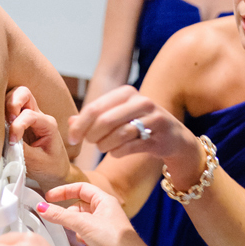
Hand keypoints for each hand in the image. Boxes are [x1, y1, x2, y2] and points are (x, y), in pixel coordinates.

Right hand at [5, 86, 71, 190]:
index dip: (17, 126)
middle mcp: (39, 116)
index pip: (29, 115)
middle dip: (12, 102)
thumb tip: (5, 139)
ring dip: (5, 105)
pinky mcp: (19, 122)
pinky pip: (8, 108)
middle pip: (23, 93)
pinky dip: (1, 111)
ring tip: (2, 121)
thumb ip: (21, 150)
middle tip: (8, 119)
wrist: (56, 172)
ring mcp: (29, 117)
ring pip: (14, 96)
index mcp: (48, 124)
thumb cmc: (49, 167)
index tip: (12, 141)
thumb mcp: (36, 162)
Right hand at [36, 180, 138, 245]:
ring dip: (82, 236)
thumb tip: (43, 208)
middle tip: (66, 226)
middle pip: (79, 209)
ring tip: (88, 241)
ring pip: (82, 227)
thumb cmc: (115, 239)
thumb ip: (61, 216)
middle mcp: (106, 212)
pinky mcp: (105, 242)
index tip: (48, 197)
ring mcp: (105, 227)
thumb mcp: (83, 224)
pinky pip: (88, 240)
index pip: (81, 188)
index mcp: (104, 200)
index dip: (64, 191)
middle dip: (72, 220)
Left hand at [68, 86, 191, 168]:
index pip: (94, 108)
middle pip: (104, 121)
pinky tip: (117, 152)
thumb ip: (94, 117)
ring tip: (104, 147)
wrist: (173, 137)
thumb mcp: (117, 115)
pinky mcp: (158, 137)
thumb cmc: (139, 124)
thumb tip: (71, 121)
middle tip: (91, 143)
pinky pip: (128, 148)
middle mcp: (141, 101)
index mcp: (127, 92)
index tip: (72, 139)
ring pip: (117, 135)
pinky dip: (117, 153)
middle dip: (92, 136)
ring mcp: (152, 119)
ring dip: (104, 146)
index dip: (79, 125)